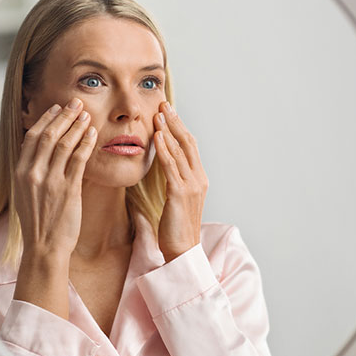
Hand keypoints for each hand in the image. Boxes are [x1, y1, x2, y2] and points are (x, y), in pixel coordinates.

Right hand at [14, 98, 96, 261]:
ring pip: (64, 144)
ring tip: (87, 114)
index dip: (46, 119)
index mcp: (20, 173)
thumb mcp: (26, 194)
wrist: (44, 247)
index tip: (57, 108)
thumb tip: (41, 153)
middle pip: (49, 135)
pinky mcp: (68, 190)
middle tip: (76, 103)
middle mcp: (33, 174)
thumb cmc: (38, 223)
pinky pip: (79, 160)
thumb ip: (32, 172)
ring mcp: (51, 181)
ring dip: (77, 125)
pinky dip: (86, 143)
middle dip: (64, 116)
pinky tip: (93, 134)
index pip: (32, 137)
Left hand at [153, 101, 207, 262]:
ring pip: (180, 151)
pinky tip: (156, 136)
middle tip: (164, 104)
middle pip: (187, 143)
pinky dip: (164, 149)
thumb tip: (164, 164)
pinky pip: (171, 166)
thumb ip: (174, 180)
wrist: (182, 250)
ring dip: (168, 130)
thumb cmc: (176, 227)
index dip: (179, 128)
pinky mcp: (180, 193)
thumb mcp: (177, 199)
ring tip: (158, 114)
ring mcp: (191, 185)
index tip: (169, 113)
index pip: (190, 147)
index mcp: (199, 179)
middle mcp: (199, 179)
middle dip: (175, 122)